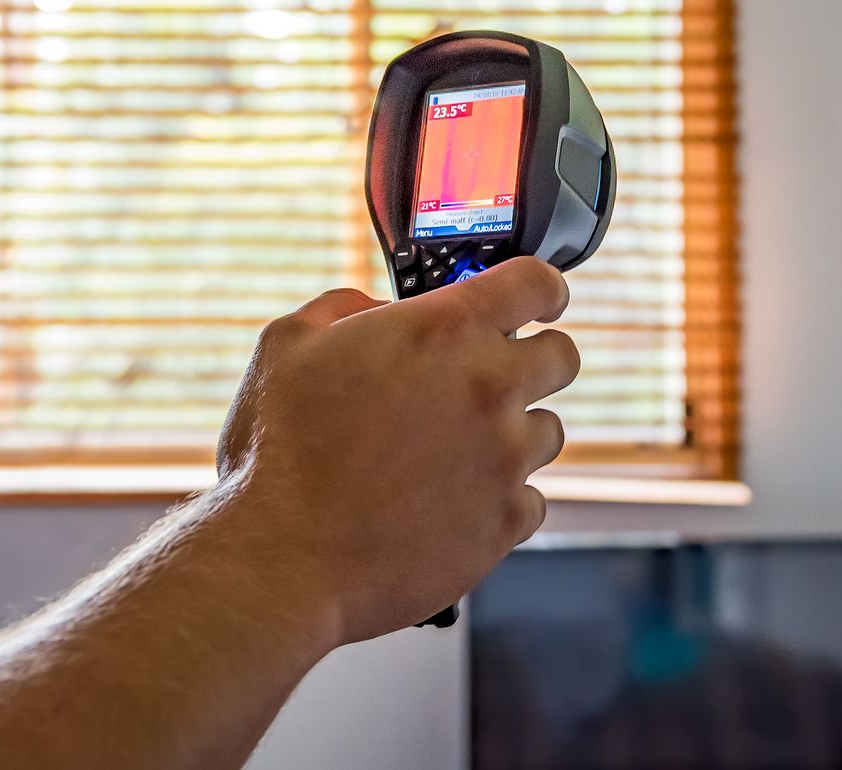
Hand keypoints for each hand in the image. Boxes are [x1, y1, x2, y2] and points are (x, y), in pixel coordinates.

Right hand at [213, 258, 577, 643]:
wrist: (280, 559)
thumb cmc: (278, 455)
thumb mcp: (288, 345)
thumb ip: (344, 308)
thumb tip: (374, 310)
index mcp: (443, 330)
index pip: (537, 282)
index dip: (542, 289)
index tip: (539, 301)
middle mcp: (489, 386)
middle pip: (563, 356)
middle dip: (533, 361)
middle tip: (491, 381)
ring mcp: (505, 456)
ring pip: (548, 432)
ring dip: (513, 436)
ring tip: (451, 455)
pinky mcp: (506, 521)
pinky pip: (533, 500)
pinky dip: (501, 501)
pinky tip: (450, 505)